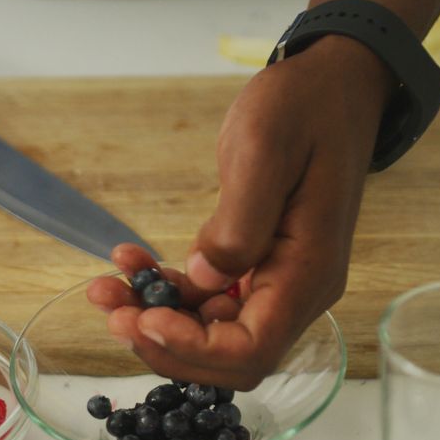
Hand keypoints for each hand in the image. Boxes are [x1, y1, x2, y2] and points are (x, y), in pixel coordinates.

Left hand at [88, 37, 393, 390]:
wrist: (333, 84)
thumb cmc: (304, 108)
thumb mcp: (265, 149)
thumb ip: (238, 222)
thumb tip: (204, 279)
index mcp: (308, 274)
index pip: (251, 350)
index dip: (193, 349)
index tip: (144, 319)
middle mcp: (297, 290)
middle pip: (228, 356)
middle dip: (164, 342)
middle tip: (110, 310)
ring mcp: (277, 280)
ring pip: (211, 330)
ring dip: (155, 317)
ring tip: (105, 286)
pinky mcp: (257, 265)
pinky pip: (208, 297)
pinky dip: (167, 289)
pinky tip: (131, 262)